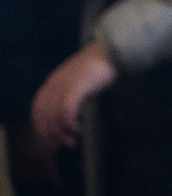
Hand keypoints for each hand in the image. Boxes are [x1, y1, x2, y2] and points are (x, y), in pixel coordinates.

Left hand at [31, 44, 113, 158]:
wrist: (110, 51)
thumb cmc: (97, 67)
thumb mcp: (77, 80)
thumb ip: (70, 92)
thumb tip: (68, 112)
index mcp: (52, 81)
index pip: (37, 107)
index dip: (40, 125)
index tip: (49, 138)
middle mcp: (54, 83)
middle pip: (44, 114)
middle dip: (50, 133)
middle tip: (62, 144)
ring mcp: (64, 84)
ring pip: (54, 114)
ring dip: (60, 132)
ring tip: (71, 141)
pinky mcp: (76, 87)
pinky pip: (66, 109)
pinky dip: (68, 123)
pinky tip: (77, 129)